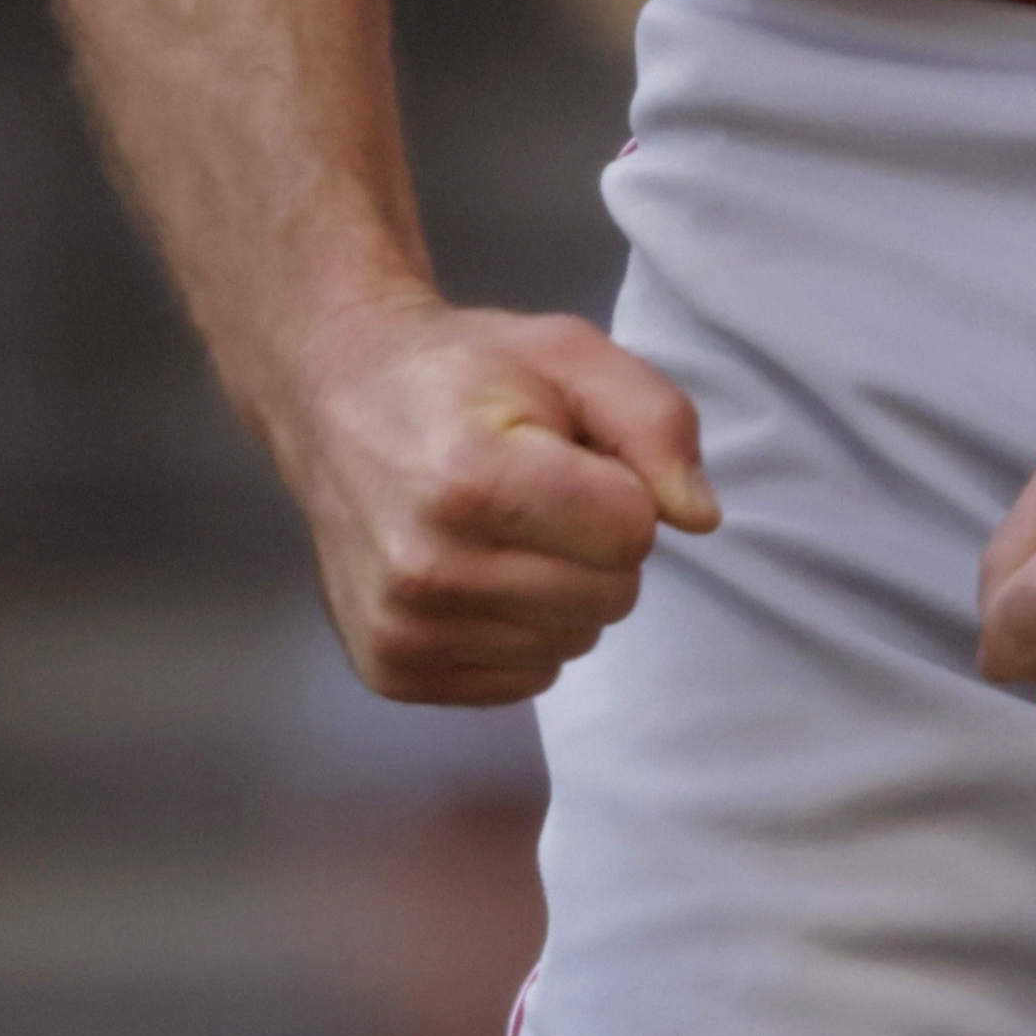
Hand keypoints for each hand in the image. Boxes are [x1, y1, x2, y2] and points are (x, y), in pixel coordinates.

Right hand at [276, 293, 718, 705]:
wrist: (336, 398)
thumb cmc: (465, 373)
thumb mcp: (571, 355)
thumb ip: (655, 422)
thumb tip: (699, 518)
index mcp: (472, 479)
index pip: (633, 532)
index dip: (623, 488)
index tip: (572, 455)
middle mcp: (428, 568)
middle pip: (609, 598)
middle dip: (598, 542)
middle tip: (539, 489)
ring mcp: (403, 630)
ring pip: (572, 644)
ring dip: (561, 589)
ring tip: (504, 526)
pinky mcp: (390, 671)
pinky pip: (524, 680)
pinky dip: (521, 631)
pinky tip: (476, 571)